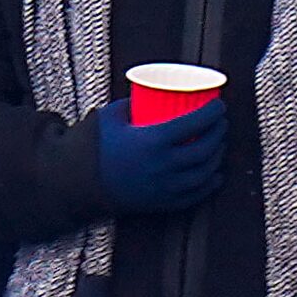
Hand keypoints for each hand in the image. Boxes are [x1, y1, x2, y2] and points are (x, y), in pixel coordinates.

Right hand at [96, 97, 227, 213]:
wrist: (76, 184)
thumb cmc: (92, 146)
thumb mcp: (111, 116)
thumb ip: (133, 103)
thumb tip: (152, 94)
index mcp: (153, 141)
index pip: (194, 123)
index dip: (213, 113)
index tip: (220, 106)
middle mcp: (162, 165)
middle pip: (204, 149)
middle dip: (219, 134)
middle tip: (220, 123)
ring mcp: (163, 187)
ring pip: (203, 173)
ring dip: (217, 158)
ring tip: (219, 145)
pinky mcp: (160, 203)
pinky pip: (193, 196)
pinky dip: (208, 185)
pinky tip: (214, 176)